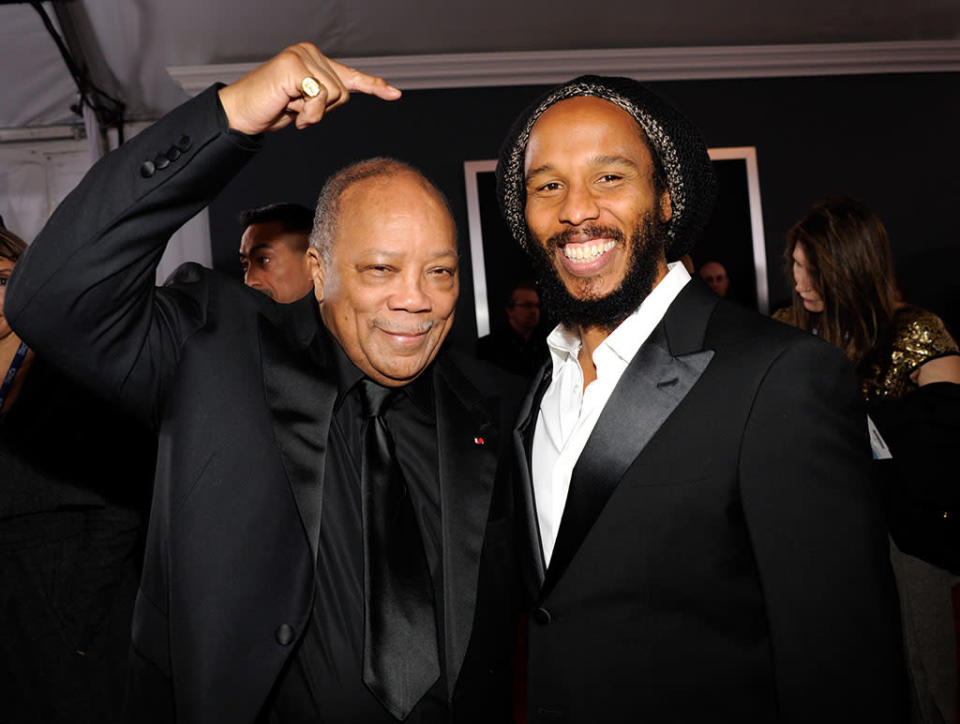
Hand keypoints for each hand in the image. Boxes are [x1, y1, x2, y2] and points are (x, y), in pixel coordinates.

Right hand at [218, 42, 400, 134]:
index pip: (350, 75)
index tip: (395, 94)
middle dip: (324, 110)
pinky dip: (308, 111)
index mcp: (314, 60)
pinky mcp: (294, 66)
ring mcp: (301, 56)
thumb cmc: (271, 109)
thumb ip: (325, 97)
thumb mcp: (305, 104)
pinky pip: (320, 96)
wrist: (241, 114)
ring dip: (314, 112)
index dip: (373, 86)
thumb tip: (345, 94)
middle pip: (344, 91)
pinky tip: (289, 106)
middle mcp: (310, 53)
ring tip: (292, 107)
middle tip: (297, 109)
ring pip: (335, 95)